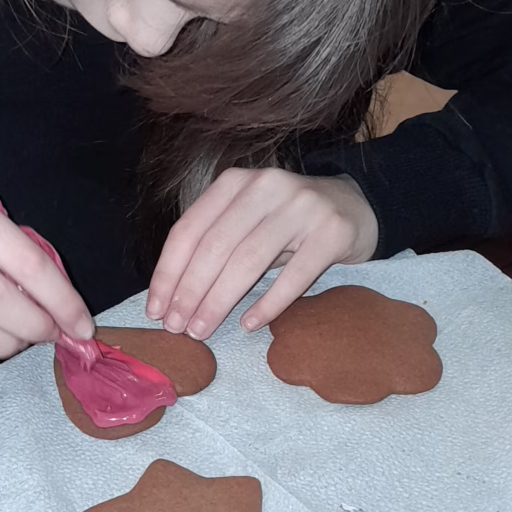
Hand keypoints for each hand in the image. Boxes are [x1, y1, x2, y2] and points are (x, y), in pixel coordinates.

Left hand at [146, 169, 378, 338]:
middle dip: (190, 292)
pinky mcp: (332, 232)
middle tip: (177, 327)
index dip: (168, 272)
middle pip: (215, 246)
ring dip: (219, 301)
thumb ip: (215, 243)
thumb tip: (171, 296)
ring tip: (202, 330)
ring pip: (248, 261)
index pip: (189, 229)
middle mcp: (266, 186)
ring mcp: (302, 207)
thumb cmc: (287, 223)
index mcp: (235, 182)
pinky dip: (268, 304)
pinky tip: (248, 324)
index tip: (156, 309)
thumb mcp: (248, 220)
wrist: (355, 207)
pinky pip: (293, 276)